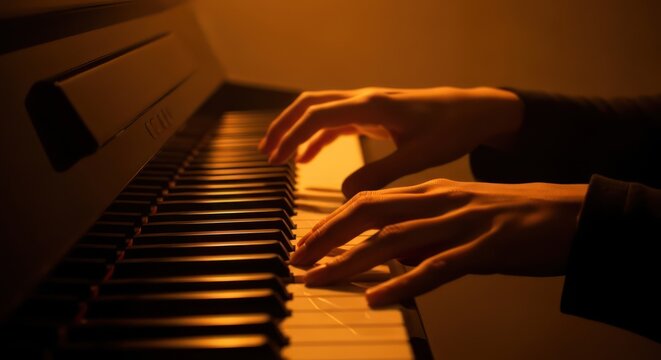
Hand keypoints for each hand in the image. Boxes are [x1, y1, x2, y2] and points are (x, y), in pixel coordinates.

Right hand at [259, 87, 522, 196]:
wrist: (474, 111)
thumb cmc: (451, 129)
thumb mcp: (418, 156)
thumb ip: (381, 174)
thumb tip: (344, 194)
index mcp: (373, 106)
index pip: (318, 115)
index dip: (291, 135)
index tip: (274, 159)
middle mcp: (365, 99)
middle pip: (309, 104)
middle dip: (283, 126)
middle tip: (265, 153)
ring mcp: (368, 104)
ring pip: (319, 110)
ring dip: (295, 129)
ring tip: (276, 155)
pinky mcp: (373, 113)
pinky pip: (335, 121)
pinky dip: (315, 137)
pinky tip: (306, 158)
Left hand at [290, 179, 587, 306]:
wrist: (566, 213)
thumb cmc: (509, 215)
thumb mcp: (458, 212)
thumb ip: (423, 228)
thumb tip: (390, 254)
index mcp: (432, 192)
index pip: (369, 201)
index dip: (333, 221)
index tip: (307, 241)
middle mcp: (439, 202)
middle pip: (371, 213)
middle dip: (328, 236)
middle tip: (299, 258)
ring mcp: (461, 224)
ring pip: (395, 240)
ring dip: (352, 261)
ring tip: (321, 278)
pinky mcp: (484, 250)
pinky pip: (436, 269)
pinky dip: (402, 284)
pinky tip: (377, 299)